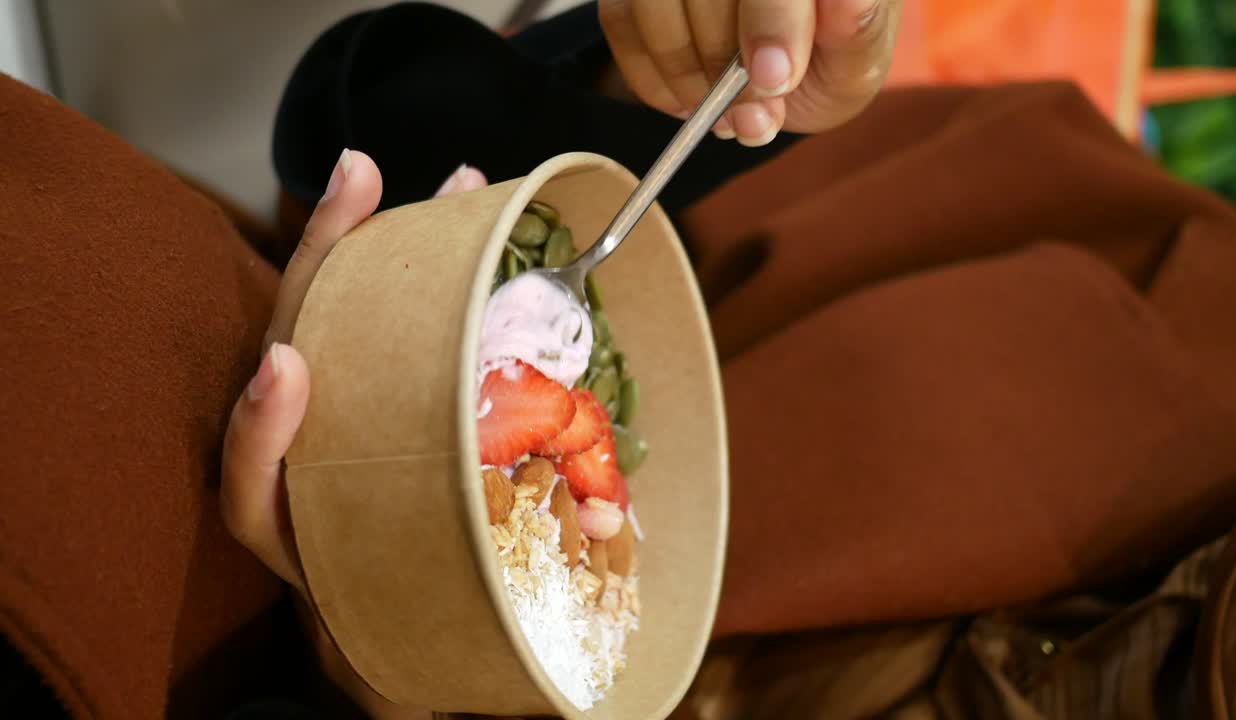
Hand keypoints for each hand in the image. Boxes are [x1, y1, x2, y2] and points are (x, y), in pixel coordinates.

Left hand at [221, 153, 487, 718]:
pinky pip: (381, 328)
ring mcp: (341, 419)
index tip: (286, 369)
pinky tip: (461, 228)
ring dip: (384, 247)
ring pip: (337, 324)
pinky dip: (419, 274)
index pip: (251, 488)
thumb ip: (440, 662)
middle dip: (325, 263)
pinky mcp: (375, 395)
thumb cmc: (407, 641)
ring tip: (450, 186)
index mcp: (297, 535)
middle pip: (291, 354)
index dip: (260, 431)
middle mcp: (307, 464)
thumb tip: (558, 662)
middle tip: (364, 180)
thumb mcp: (414, 658)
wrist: (395, 634)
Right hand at [598, 0, 900, 145]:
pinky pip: (619, 18)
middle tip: (753, 116)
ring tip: (724, 115)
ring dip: (684, 70)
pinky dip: (650, 74)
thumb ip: (855, 31)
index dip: (771, 19)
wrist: (780, 68)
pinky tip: (688, 100)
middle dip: (722, 59)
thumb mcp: (857, 61)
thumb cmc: (824, 58)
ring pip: (654, 0)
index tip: (773, 78)